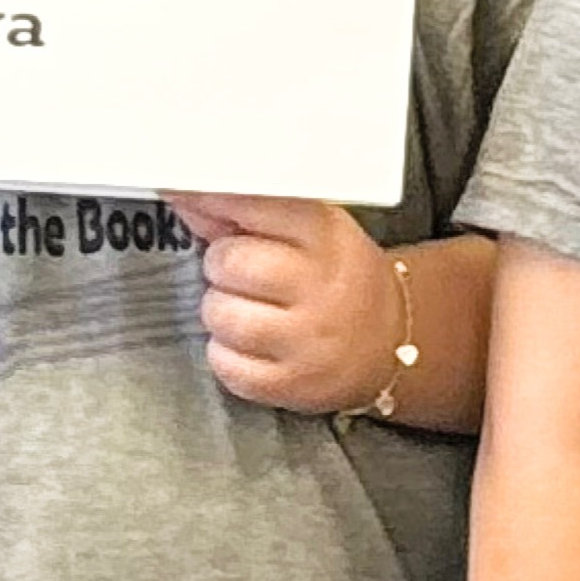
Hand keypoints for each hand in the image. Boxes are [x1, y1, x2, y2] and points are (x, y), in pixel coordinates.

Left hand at [173, 191, 400, 419]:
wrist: (391, 344)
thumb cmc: (340, 279)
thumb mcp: (313, 233)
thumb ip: (250, 214)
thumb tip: (188, 200)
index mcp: (328, 237)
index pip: (254, 204)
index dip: (211, 199)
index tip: (188, 195)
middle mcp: (322, 287)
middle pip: (229, 262)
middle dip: (222, 265)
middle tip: (242, 272)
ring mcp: (308, 340)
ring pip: (220, 313)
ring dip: (221, 310)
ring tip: (249, 309)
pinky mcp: (292, 385)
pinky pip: (226, 365)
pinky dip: (226, 354)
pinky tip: (251, 344)